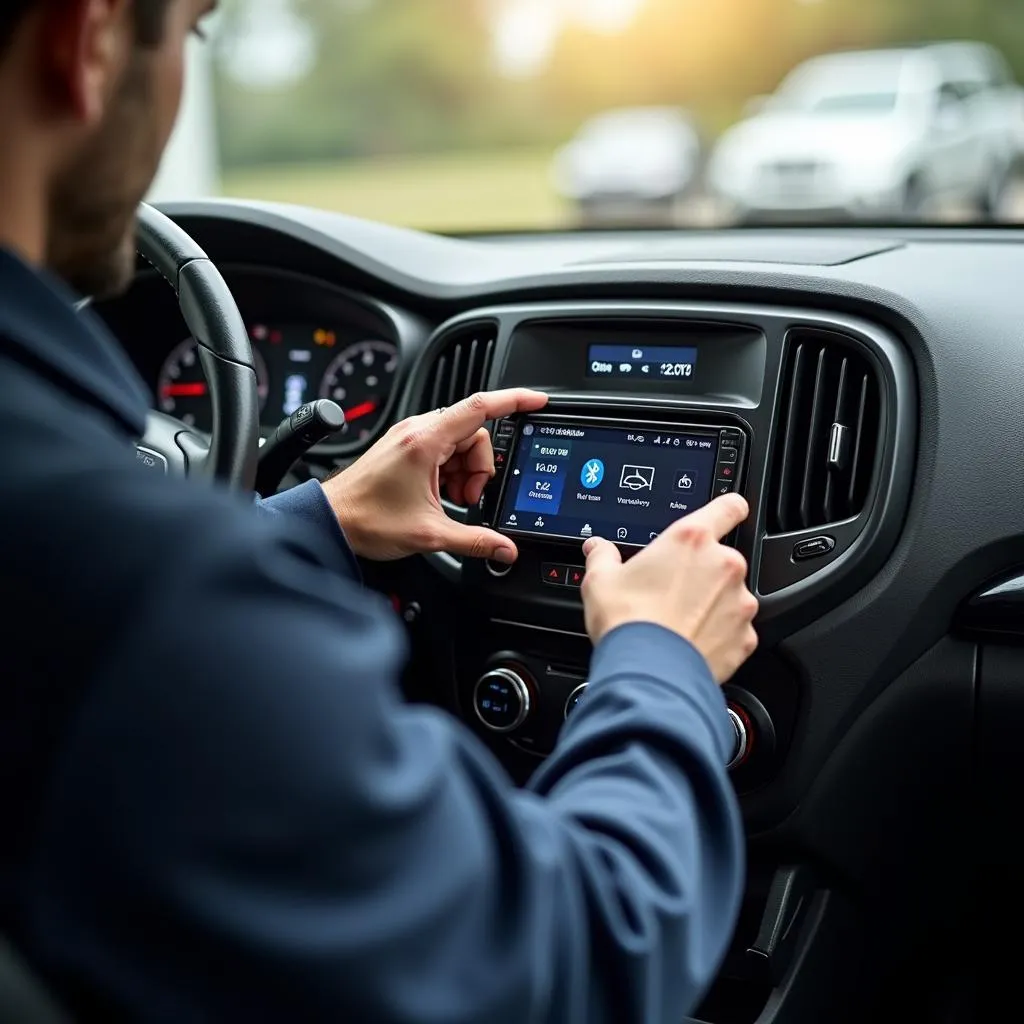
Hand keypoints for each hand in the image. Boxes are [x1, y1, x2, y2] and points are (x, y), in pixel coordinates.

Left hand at [322, 389, 548, 561]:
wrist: (330, 521)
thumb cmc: (365, 520)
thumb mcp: (429, 534)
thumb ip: (475, 541)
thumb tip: (505, 548)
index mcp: (426, 441)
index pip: (481, 407)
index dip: (514, 400)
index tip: (537, 401)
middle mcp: (418, 431)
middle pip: (475, 434)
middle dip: (481, 467)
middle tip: (467, 497)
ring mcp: (410, 438)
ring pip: (460, 444)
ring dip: (466, 472)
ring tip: (451, 500)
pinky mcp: (405, 449)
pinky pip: (443, 451)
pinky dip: (451, 473)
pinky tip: (441, 497)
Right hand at [581, 495, 757, 683]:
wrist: (649, 674)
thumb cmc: (627, 621)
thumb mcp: (601, 581)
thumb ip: (602, 556)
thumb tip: (596, 548)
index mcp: (691, 540)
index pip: (728, 507)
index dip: (728, 509)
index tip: (726, 513)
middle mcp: (723, 565)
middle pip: (722, 559)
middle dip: (702, 573)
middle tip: (672, 592)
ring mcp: (739, 602)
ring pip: (730, 596)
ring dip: (712, 605)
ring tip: (679, 622)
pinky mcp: (745, 637)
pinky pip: (735, 631)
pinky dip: (719, 635)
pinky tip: (691, 643)